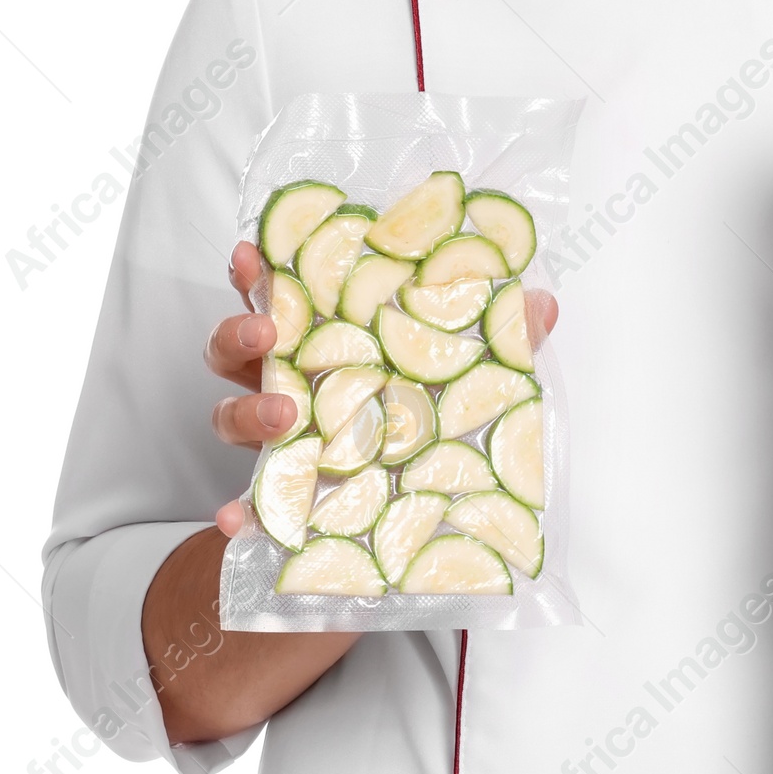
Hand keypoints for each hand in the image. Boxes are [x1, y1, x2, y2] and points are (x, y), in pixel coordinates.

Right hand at [206, 241, 559, 536]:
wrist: (414, 513)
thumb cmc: (429, 415)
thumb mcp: (471, 375)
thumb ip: (500, 338)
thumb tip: (543, 304)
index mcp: (326, 341)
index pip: (281, 296)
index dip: (256, 272)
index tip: (249, 253)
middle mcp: (289, 382)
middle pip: (234, 348)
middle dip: (240, 330)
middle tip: (268, 331)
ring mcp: (279, 441)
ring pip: (228, 416)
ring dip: (245, 411)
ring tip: (284, 415)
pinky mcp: (285, 498)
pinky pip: (249, 505)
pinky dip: (238, 512)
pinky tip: (238, 520)